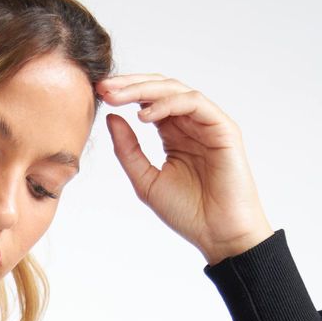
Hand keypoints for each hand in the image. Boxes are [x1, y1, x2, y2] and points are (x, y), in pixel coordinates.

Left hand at [95, 73, 274, 264]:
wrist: (219, 235)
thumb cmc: (187, 213)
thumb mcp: (146, 181)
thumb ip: (128, 151)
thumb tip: (111, 118)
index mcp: (173, 134)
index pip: (148, 102)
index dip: (124, 95)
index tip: (98, 95)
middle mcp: (190, 124)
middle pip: (159, 90)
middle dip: (130, 85)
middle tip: (104, 88)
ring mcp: (208, 123)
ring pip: (175, 91)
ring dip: (144, 90)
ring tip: (118, 97)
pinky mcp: (223, 128)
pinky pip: (194, 103)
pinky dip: (168, 104)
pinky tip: (144, 116)